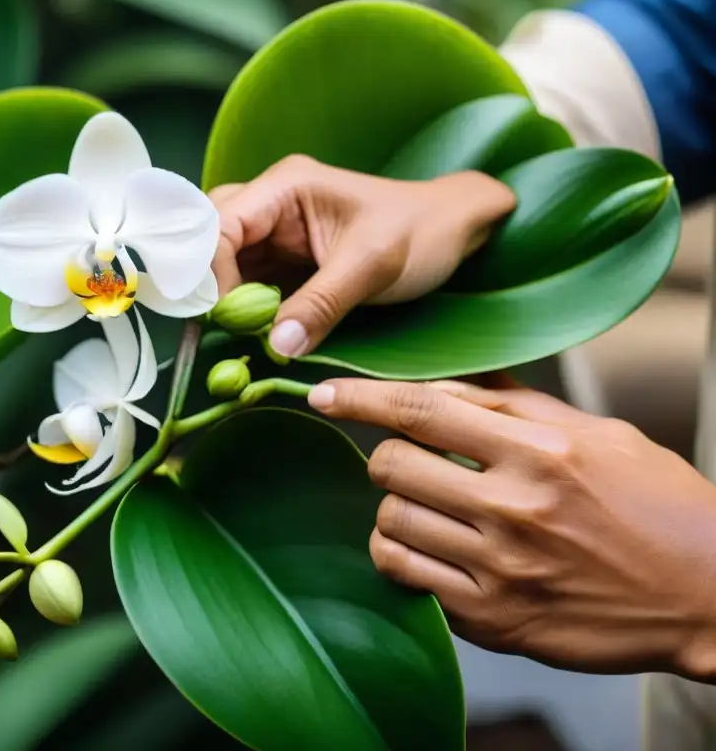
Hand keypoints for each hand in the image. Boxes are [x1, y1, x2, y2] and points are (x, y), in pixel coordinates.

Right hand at [208, 155, 515, 357]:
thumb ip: (321, 304)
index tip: (228, 318)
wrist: (454, 233)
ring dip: (222, 298)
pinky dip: (242, 308)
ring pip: (221, 262)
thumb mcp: (372, 266)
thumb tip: (276, 346)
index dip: (211, 272)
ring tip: (235, 333)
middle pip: (208, 238)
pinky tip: (249, 332)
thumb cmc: (421, 234)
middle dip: (207, 282)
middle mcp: (270, 203)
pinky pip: (245, 282)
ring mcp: (274, 233)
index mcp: (286, 186)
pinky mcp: (283, 261)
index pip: (220, 225)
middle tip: (220, 327)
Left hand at [306, 378, 715, 679]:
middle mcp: (516, 508)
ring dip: (396, 507)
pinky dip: (402, 554)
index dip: (361, 397)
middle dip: (385, 456)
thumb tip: (450, 380)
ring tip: (429, 506)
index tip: (324, 393)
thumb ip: (517, 405)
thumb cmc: (659, 505)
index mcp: (541, 450)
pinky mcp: (495, 620)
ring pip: (390, 521)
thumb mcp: (598, 434)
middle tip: (408, 460)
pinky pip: (407, 577)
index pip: (423, 409)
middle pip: (390, 466)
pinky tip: (429, 546)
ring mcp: (502, 569)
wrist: (711, 593)